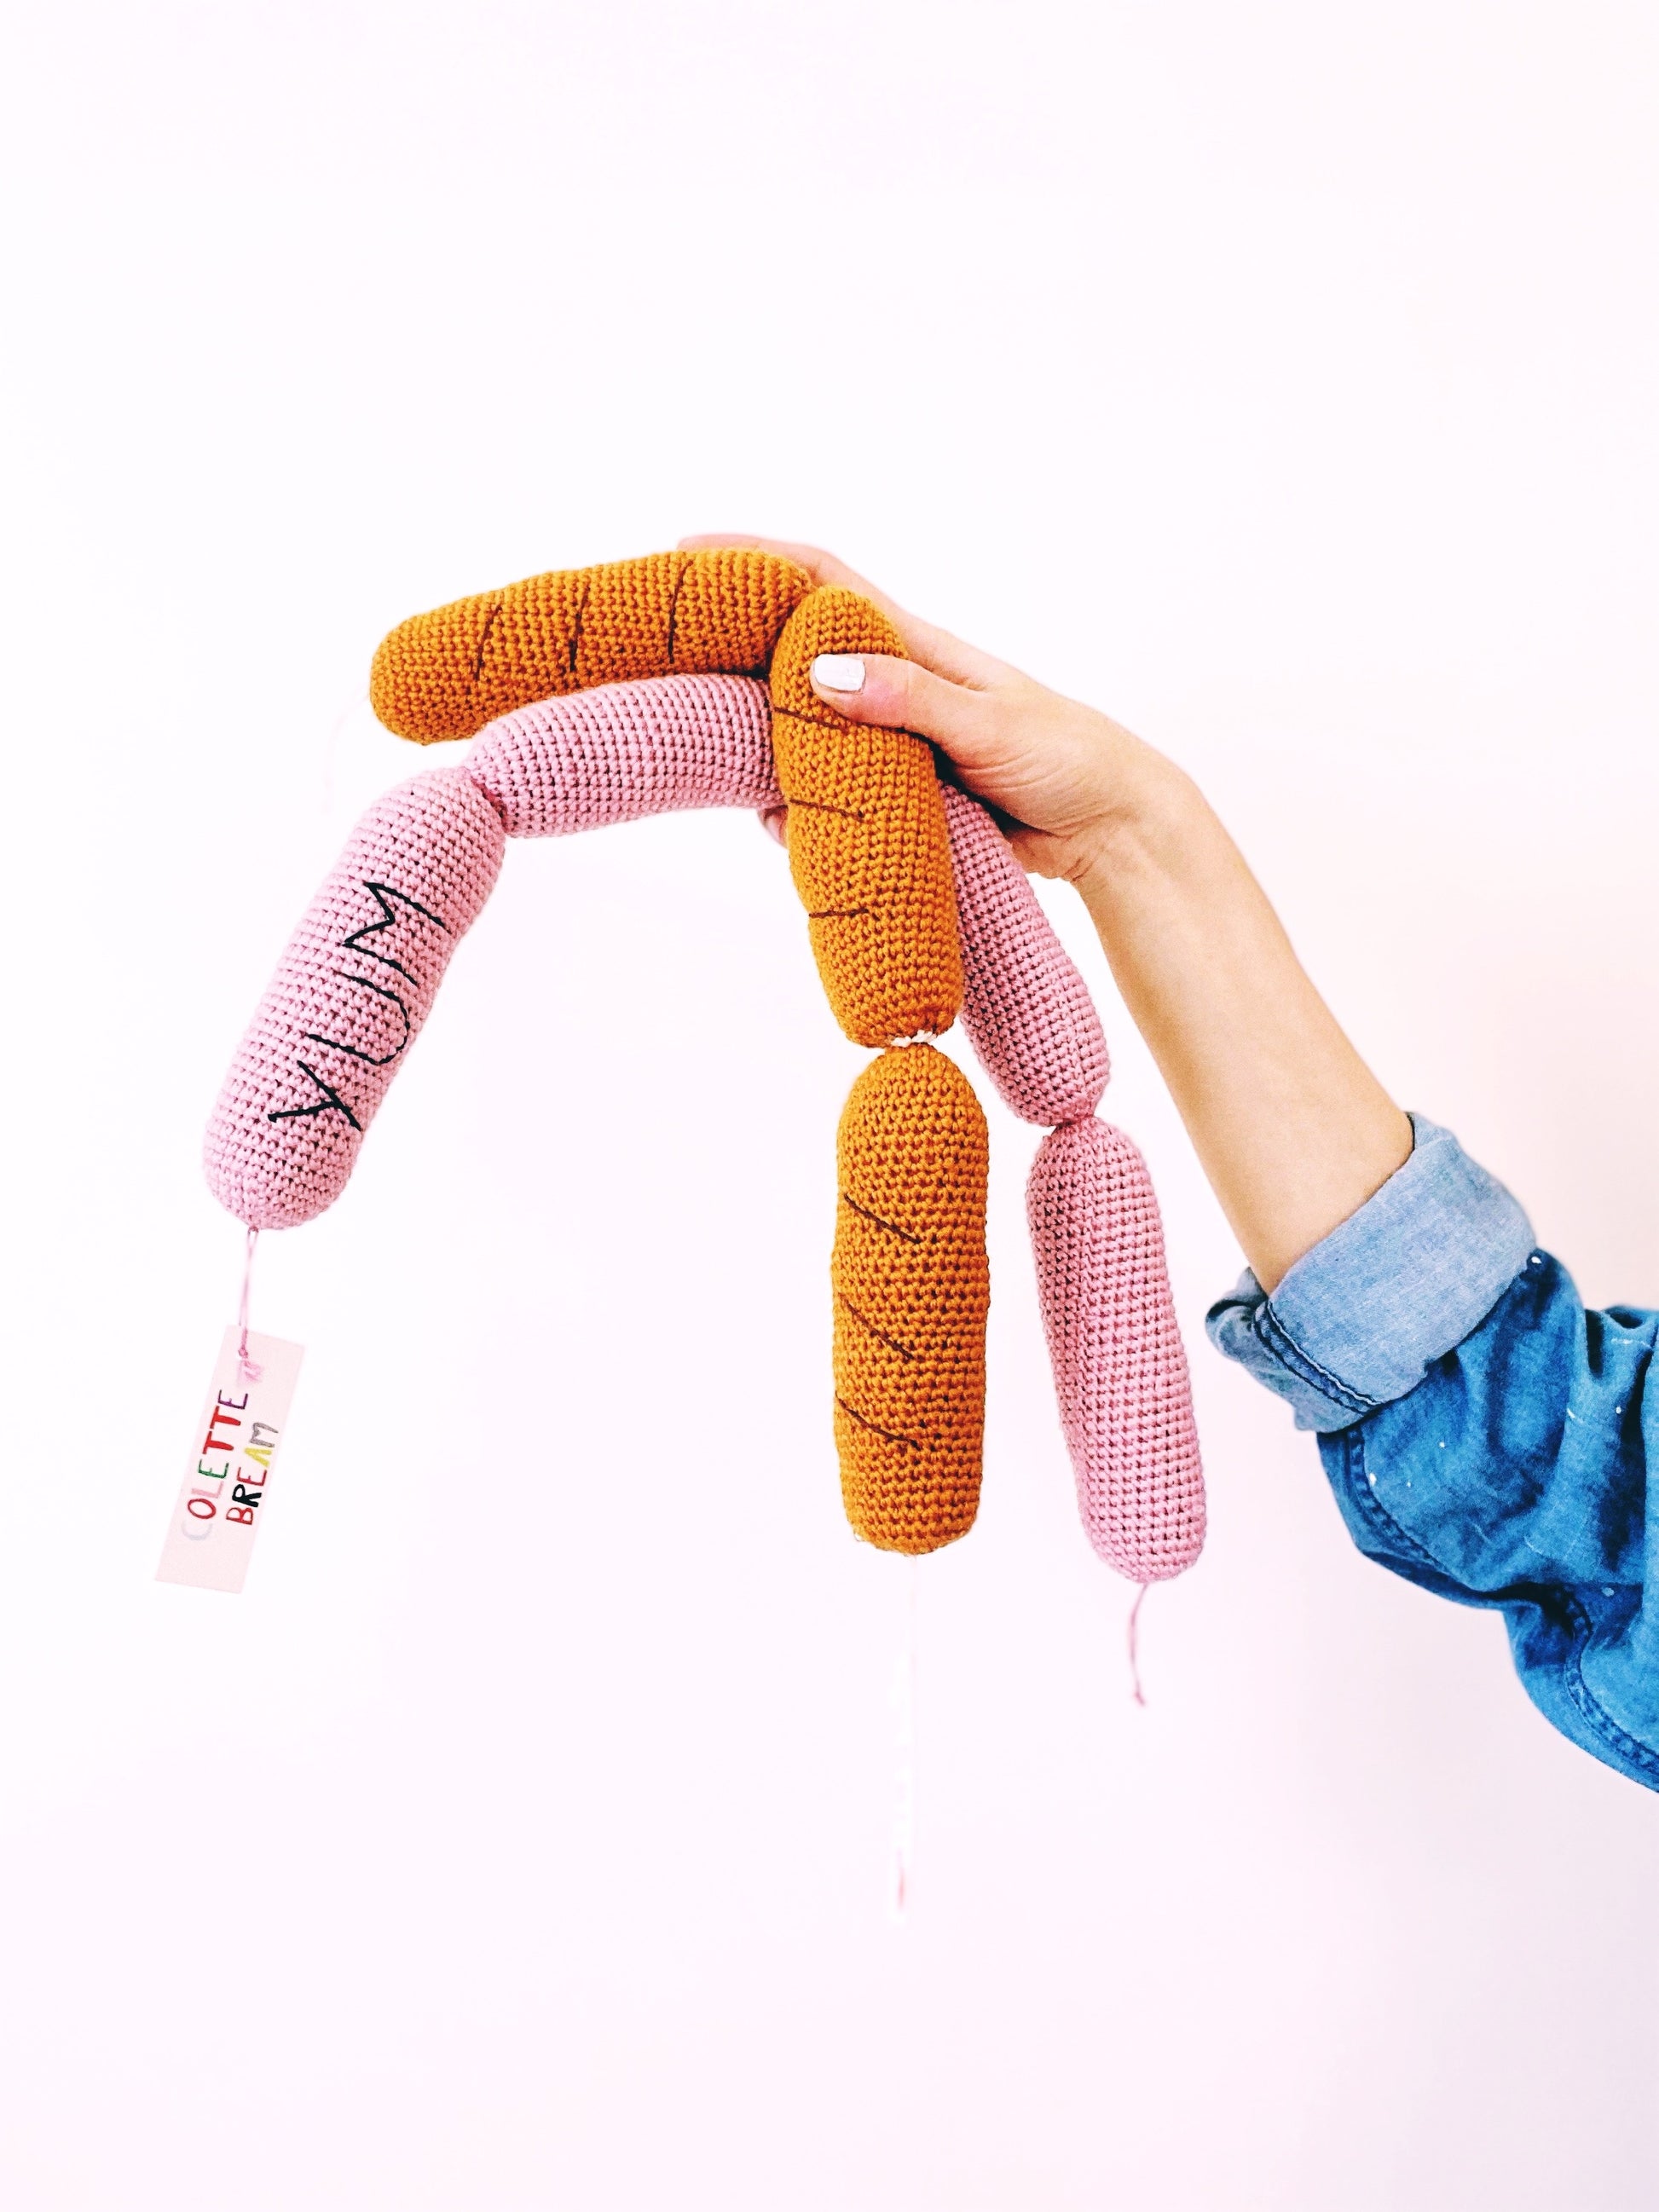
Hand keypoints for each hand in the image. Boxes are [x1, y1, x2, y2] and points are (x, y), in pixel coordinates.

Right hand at [677, 535, 1184, 886]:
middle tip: (669, 669)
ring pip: (802, 733)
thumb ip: (909, 699)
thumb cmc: (1065, 755)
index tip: (687, 553)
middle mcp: (892, 686)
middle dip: (730, 655)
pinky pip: (830, 796)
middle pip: (792, 657)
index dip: (756, 560)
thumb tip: (820, 673)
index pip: (823, 584)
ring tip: (716, 762)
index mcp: (915, 648)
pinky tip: (785, 827)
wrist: (1108, 826)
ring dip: (760, 746)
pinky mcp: (896, 795)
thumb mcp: (989, 724)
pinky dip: (800, 811)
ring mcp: (890, 741)